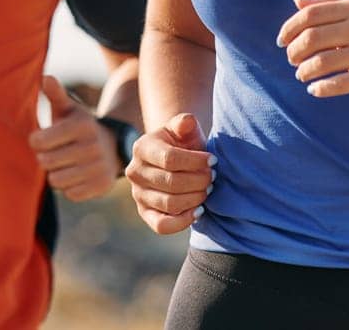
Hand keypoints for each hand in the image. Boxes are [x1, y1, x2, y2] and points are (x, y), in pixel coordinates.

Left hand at [28, 76, 119, 201]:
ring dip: (56, 174)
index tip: (41, 138)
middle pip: (46, 163)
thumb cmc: (79, 127)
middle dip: (45, 158)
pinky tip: (76, 175)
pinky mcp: (102, 186)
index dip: (35, 141)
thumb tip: (46, 77)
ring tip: (65, 163)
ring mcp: (99, 167)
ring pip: (57, 181)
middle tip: (54, 152)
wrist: (112, 146)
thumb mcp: (69, 109)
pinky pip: (70, 194)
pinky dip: (69, 187)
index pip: (39, 142)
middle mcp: (93, 146)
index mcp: (81, 126)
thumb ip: (56, 94)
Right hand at [126, 114, 213, 234]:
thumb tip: (187, 122)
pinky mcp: (145, 214)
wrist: (174, 162)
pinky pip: (162, 226)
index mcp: (142, 147)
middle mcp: (134, 172)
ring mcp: (138, 195)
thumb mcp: (183, 130)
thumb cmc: (182, 144)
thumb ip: (185, 123)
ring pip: (169, 204)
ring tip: (207, 190)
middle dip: (199, 181)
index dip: (195, 161)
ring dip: (195, 198)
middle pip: (171, 183)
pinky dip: (183, 222)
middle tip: (213, 177)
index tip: (213, 160)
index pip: (170, 159)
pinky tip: (199, 211)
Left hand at [277, 0, 348, 97]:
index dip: (289, 29)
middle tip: (292, 61)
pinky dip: (321, 88)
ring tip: (303, 76)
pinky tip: (316, 90)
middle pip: (311, 39)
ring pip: (321, 63)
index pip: (310, 15)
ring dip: (304, 72)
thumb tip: (297, 1)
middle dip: (294, 53)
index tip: (282, 42)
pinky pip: (340, 84)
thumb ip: (330, 5)